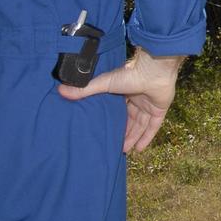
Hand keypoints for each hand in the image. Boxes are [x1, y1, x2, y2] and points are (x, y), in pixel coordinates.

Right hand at [58, 48, 184, 152]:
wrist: (154, 69)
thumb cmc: (129, 74)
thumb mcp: (103, 83)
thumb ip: (85, 90)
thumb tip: (60, 90)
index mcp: (124, 91)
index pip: (117, 109)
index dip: (111, 121)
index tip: (103, 131)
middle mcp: (137, 98)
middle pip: (129, 119)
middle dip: (122, 133)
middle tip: (113, 146)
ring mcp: (149, 104)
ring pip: (140, 125)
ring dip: (133, 138)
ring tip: (123, 151)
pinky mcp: (160, 109)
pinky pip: (153, 126)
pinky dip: (147, 137)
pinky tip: (139, 149)